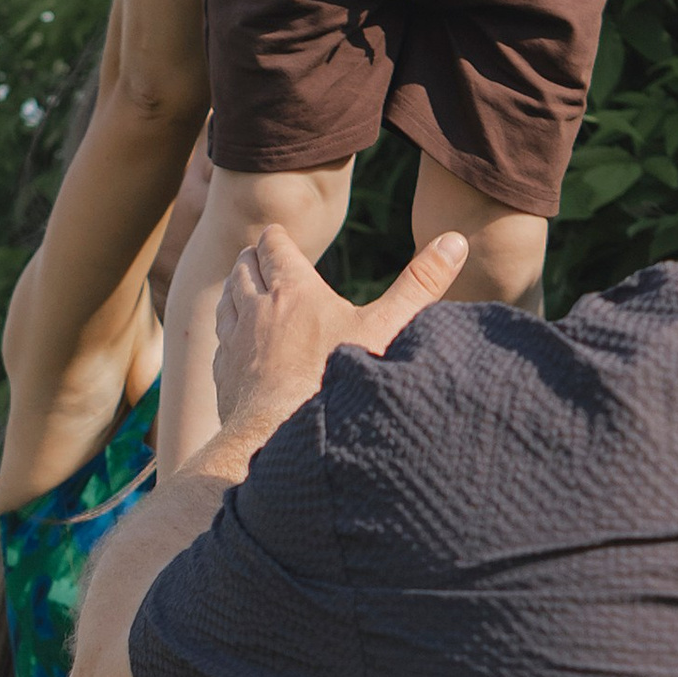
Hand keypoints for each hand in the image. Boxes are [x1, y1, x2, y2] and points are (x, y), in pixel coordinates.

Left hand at [211, 223, 466, 453]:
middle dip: (252, 258)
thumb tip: (455, 239)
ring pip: (226, 300)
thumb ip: (421, 285)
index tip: (278, 235)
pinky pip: (221, 340)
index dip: (276, 237)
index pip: (272, 245)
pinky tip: (238, 342)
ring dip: (236, 289)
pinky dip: (229, 331)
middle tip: (260, 256)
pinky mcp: (224, 375)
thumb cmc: (336, 383)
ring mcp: (235, 343)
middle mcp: (256, 310)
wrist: (281, 441)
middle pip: (243, 268)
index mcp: (293, 290)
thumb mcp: (388, 329)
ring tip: (245, 289)